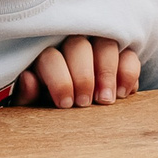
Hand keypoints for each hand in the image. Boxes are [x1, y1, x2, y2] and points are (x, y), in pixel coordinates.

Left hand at [12, 36, 139, 107]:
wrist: (75, 112)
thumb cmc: (49, 106)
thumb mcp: (34, 105)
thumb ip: (28, 95)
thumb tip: (28, 78)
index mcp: (46, 57)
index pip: (51, 57)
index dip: (60, 80)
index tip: (66, 104)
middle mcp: (71, 45)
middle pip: (78, 46)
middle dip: (83, 76)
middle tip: (86, 103)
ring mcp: (98, 47)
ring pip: (105, 44)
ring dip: (107, 72)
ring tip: (106, 100)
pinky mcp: (122, 55)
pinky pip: (129, 54)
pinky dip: (128, 72)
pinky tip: (123, 94)